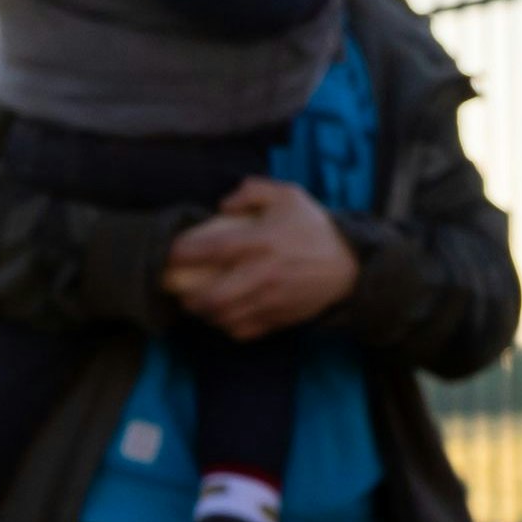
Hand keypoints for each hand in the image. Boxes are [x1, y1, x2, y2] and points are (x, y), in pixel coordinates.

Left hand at [162, 180, 358, 341]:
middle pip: (212, 296)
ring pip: (224, 318)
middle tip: (179, 288)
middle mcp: (263, 274)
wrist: (349, 265)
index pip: (212, 250)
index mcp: (262, 241)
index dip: (183, 253)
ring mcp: (271, 300)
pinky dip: (225, 326)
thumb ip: (252, 191)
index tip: (172, 253)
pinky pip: (242, 330)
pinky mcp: (279, 318)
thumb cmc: (314, 228)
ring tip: (197, 303)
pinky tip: (222, 315)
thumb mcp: (288, 195)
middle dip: (188, 296)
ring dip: (204, 313)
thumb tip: (223, 205)